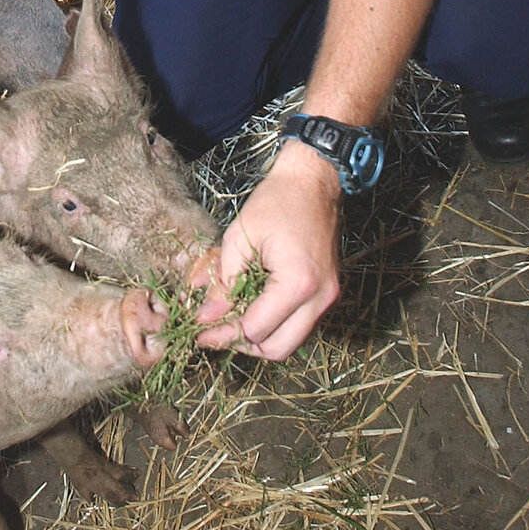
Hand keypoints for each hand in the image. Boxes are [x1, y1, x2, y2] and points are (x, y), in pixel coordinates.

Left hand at [189, 144, 341, 360]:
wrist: (313, 180)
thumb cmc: (277, 201)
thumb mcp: (239, 237)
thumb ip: (222, 282)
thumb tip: (205, 317)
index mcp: (297, 284)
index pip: (255, 330)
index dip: (223, 334)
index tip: (199, 330)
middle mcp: (319, 298)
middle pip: (278, 349)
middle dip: (243, 345)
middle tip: (216, 331)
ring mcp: (328, 297)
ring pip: (291, 341)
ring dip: (260, 337)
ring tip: (231, 318)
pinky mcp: (328, 292)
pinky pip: (300, 323)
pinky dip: (275, 323)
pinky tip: (251, 305)